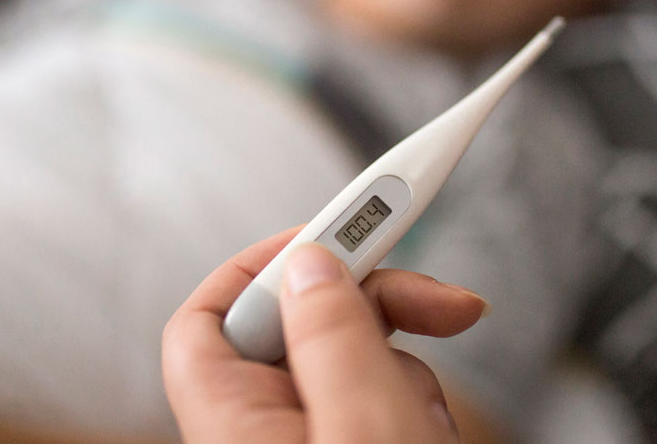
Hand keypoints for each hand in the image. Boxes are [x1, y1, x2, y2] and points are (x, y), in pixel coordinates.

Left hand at [162, 228, 488, 443]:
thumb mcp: (365, 426)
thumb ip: (334, 338)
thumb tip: (311, 263)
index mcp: (233, 421)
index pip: (207, 316)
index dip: (264, 263)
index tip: (337, 234)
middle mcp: (264, 430)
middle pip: (301, 327)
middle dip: (378, 308)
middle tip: (449, 302)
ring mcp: (312, 441)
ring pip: (355, 368)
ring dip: (408, 375)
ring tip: (431, 425)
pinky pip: (381, 406)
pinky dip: (417, 409)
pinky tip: (432, 434)